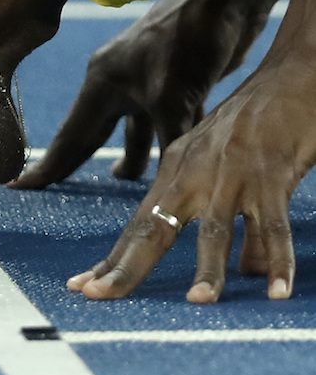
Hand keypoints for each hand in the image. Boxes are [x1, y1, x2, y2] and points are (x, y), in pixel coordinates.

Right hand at [11, 0, 266, 187]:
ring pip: (130, 128)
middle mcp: (117, 83)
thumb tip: (166, 191)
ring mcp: (144, 81)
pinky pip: (159, 120)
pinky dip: (161, 141)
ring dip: (130, 154)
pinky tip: (168, 156)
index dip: (47, 166)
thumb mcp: (175, 99)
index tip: (20, 186)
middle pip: (91, 133)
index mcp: (102, 84)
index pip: (70, 136)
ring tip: (122, 180)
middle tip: (55, 190)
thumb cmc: (191, 39)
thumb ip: (166, 146)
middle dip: (76, 162)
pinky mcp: (173, 80)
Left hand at [68, 59, 315, 301]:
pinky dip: (276, 260)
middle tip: (97, 296)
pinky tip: (275, 291)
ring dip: (207, 269)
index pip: (136, 224)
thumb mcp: (225, 166)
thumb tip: (244, 270)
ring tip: (197, 302)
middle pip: (154, 228)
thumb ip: (231, 217)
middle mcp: (193, 173)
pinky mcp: (270, 174)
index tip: (81, 287)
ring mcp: (230, 174)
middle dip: (125, 267)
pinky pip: (273, 226)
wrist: (292, 72)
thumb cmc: (258, 123)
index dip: (111, 258)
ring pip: (214, 230)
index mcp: (175, 171)